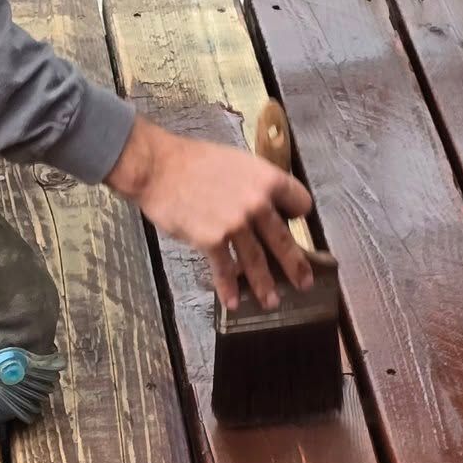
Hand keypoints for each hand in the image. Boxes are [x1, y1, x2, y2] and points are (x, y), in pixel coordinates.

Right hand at [105, 115, 314, 311]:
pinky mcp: (212, 239)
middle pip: (283, 240)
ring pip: (257, 261)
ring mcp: (236, 223)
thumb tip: (262, 204)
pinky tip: (232, 301)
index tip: (294, 223)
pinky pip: (225, 269)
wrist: (159, 167)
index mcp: (267, 179)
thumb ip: (254, 184)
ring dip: (265, 285)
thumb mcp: (236, 161)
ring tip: (271, 301)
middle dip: (296, 266)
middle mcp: (257, 203)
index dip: (298, 214)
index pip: (300, 202)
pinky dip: (229, 288)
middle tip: (303, 282)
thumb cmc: (193, 160)